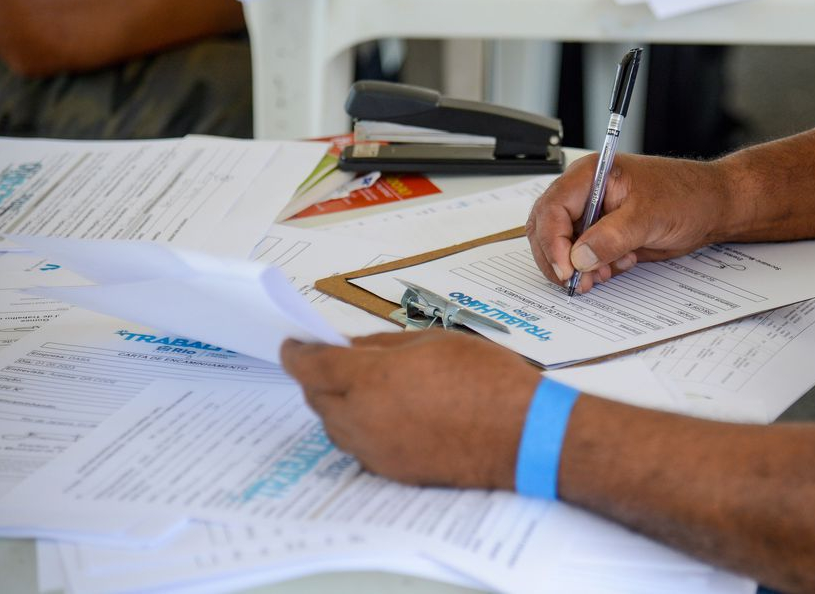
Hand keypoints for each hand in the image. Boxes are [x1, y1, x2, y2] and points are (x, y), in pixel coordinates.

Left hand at [281, 330, 540, 488]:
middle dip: (317, 377)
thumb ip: (384, 345)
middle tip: (331, 360)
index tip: (293, 344)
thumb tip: (352, 348)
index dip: (296, 352)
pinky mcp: (392, 471)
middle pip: (316, 397)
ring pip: (334, 426)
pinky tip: (385, 414)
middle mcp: (363, 418)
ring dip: (337, 404)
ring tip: (362, 387)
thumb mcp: (434, 342)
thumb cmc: (488, 381)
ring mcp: (375, 450)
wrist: (522, 435)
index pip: (311, 366)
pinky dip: (359, 428)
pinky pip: (358, 447)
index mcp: (371, 378)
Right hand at [526, 154, 731, 293]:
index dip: (552, 241)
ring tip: (601, 275)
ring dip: (577, 267)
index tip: (566, 269)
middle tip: (575, 282)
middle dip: (558, 258)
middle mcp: (585, 193)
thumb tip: (579, 257)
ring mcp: (592, 215)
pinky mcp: (602, 235)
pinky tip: (617, 266)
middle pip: (547, 228)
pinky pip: (583, 257)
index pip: (553, 208)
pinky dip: (593, 269)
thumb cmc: (686, 196)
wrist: (711, 208)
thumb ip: (612, 237)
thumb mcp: (649, 216)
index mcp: (590, 175)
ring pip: (562, 246)